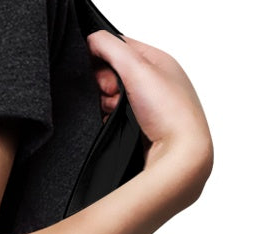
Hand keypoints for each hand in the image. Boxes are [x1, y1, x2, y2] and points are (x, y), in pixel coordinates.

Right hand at [87, 30, 213, 206]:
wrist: (179, 156)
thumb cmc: (171, 113)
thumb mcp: (138, 68)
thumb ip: (111, 48)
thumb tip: (91, 40)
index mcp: (160, 61)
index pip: (121, 47)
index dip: (103, 57)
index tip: (99, 72)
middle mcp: (157, 82)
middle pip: (114, 73)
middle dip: (104, 84)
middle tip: (110, 95)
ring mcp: (150, 106)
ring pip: (113, 97)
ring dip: (105, 104)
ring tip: (113, 112)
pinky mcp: (142, 128)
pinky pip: (115, 118)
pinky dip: (109, 120)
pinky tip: (113, 126)